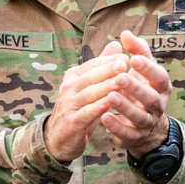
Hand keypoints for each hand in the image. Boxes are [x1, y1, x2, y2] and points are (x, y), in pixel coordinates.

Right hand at [44, 41, 129, 162]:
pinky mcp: (72, 122)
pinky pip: (87, 113)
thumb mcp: (88, 86)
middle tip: (125, 64)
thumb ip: (102, 66)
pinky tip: (109, 103)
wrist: (58, 138)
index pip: (93, 65)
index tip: (125, 56)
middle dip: (108, 70)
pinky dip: (98, 107)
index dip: (108, 60)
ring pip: (90, 93)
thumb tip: (116, 45)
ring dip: (106, 87)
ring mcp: (69, 104)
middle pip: (91, 76)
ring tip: (121, 81)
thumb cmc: (78, 108)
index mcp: (74, 76)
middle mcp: (69, 88)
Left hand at [102, 31, 172, 158]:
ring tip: (110, 97)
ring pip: (140, 116)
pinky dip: (117, 127)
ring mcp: (148, 123)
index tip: (133, 58)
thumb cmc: (142, 88)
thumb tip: (125, 33)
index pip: (159, 76)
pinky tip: (104, 117)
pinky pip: (128, 134)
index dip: (148, 68)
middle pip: (151, 98)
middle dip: (136, 87)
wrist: (146, 125)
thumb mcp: (142, 70)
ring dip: (125, 107)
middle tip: (120, 77)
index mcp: (161, 87)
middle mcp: (158, 106)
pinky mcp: (136, 137)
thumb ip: (136, 52)